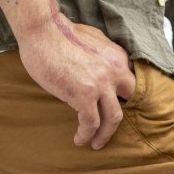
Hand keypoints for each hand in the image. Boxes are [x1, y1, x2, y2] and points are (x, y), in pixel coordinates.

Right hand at [16, 17, 135, 148]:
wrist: (42, 30)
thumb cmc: (59, 34)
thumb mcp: (92, 41)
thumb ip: (101, 57)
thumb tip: (98, 70)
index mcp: (117, 57)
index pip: (131, 83)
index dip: (124, 99)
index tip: (115, 109)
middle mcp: (114, 70)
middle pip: (129, 102)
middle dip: (119, 118)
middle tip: (108, 130)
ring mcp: (100, 84)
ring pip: (113, 118)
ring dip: (105, 134)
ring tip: (95, 143)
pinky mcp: (84, 94)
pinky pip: (91, 123)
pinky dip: (86, 135)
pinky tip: (79, 139)